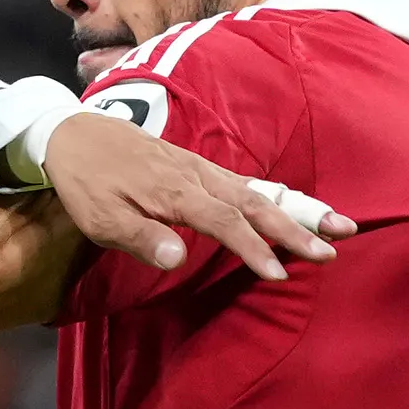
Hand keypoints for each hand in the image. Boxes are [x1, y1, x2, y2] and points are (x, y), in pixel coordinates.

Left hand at [42, 108, 350, 281]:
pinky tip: (294, 208)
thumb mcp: (100, 218)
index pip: (225, 223)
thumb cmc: (85, 183)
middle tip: (335, 247)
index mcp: (176, 192)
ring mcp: (201, 169)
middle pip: (256, 203)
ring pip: (258, 191)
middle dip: (298, 226)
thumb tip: (178, 258)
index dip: (253, 249)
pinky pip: (246, 184)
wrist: (73, 134)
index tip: (278, 274)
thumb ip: (141, 238)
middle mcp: (197, 177)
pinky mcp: (198, 168)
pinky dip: (275, 197)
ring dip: (298, 209)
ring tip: (336, 225)